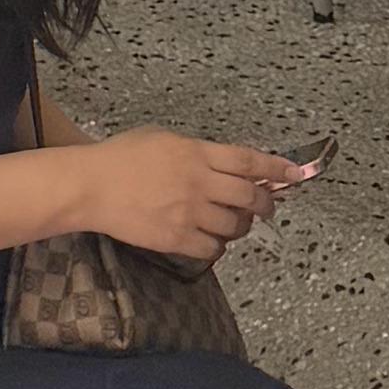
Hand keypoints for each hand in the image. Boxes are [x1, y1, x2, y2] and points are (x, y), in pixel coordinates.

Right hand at [82, 131, 298, 265]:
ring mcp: (189, 213)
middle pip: (248, 196)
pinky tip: (210, 239)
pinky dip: (218, 245)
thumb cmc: (123, 156)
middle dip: (265, 204)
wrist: (93, 186)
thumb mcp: (163, 138)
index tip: (295, 173)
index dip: (275, 168)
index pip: (247, 161)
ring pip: (234, 226)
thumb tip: (223, 165)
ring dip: (241, 226)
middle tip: (266, 206)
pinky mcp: (177, 239)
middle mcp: (198, 183)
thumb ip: (196, 152)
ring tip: (234, 222)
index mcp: (196, 153)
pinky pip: (213, 249)